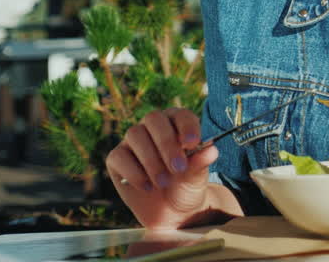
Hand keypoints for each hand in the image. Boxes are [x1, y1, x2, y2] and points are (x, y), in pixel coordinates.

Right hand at [105, 108, 219, 228]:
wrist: (172, 212)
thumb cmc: (187, 186)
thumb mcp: (197, 177)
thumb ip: (201, 163)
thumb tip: (211, 150)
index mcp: (178, 124)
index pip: (181, 115)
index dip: (186, 126)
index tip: (193, 143)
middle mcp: (153, 127)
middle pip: (154, 119)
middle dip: (166, 143)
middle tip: (178, 168)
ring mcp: (133, 141)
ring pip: (135, 134)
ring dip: (151, 160)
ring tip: (164, 183)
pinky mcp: (117, 159)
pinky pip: (119, 156)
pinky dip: (134, 173)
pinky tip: (148, 187)